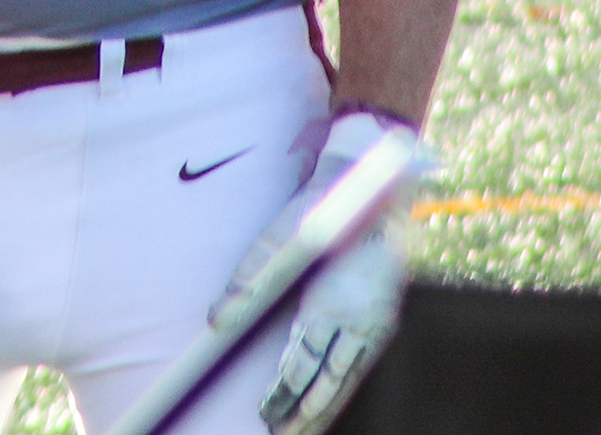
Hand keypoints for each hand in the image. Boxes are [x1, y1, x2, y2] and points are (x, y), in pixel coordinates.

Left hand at [213, 109, 433, 433]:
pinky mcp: (384, 323)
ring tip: (301, 432)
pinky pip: (361, 368)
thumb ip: (249, 280)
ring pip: (347, 382)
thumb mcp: (281, 237)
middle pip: (328, 383)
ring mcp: (376, 325)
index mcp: (332, 302)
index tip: (263, 413)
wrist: (376, 190)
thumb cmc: (322, 211)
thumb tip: (216, 322)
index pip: (304, 362)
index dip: (284, 391)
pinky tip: (329, 404)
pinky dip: (343, 391)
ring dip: (323, 410)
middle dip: (303, 414)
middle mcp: (358, 321)